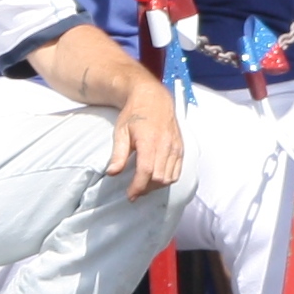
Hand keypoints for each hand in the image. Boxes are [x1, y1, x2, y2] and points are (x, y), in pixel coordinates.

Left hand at [105, 78, 184, 196]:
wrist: (153, 98)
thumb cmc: (134, 113)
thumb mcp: (121, 131)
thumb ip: (118, 154)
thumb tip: (112, 173)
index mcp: (150, 141)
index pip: (146, 171)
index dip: (138, 187)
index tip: (130, 195)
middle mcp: (166, 145)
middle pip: (159, 178)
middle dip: (146, 189)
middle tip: (134, 191)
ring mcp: (176, 147)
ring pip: (170, 177)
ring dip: (156, 186)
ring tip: (143, 185)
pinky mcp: (181, 148)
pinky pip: (177, 171)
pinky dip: (167, 179)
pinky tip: (156, 179)